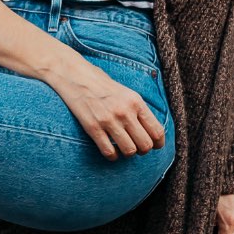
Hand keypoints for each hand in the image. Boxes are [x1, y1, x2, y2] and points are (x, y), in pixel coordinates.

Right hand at [49, 54, 166, 159]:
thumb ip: (139, 110)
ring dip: (128, 154)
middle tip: (136, 147)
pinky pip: (109, 152)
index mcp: (136, 102)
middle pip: (145, 144)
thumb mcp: (127, 93)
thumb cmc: (102, 85)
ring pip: (129, 151)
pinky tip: (111, 151)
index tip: (154, 146)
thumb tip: (150, 131)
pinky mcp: (93, 127)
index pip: (157, 131)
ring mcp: (109, 120)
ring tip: (123, 149)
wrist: (76, 76)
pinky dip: (112, 156)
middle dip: (143, 150)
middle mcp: (125, 112)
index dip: (158, 144)